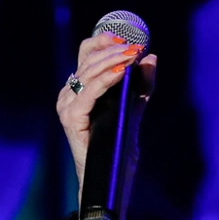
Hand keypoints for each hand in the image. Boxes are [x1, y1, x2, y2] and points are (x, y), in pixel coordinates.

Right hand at [56, 31, 156, 201]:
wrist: (111, 182)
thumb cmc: (118, 150)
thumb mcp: (134, 112)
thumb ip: (141, 87)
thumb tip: (151, 58)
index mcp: (81, 90)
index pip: (86, 54)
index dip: (104, 41)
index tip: (128, 37)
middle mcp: (70, 95)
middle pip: (87, 58)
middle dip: (113, 49)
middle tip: (136, 46)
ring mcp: (68, 106)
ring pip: (87, 72)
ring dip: (112, 61)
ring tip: (132, 55)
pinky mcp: (72, 119)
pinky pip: (88, 93)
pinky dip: (106, 80)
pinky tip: (122, 73)